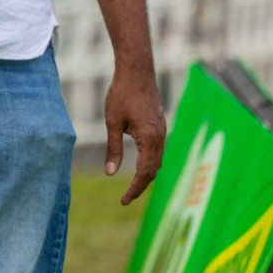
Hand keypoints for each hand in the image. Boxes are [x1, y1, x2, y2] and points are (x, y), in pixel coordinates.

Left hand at [104, 68, 165, 204]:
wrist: (137, 71)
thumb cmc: (122, 93)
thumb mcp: (112, 122)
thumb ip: (113, 149)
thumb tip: (110, 173)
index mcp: (149, 139)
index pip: (144, 173)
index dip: (134, 190)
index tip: (123, 201)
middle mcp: (160, 138)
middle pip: (153, 171)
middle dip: (141, 186)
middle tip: (125, 198)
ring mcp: (162, 131)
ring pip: (157, 161)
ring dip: (146, 175)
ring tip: (132, 186)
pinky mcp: (159, 126)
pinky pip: (158, 151)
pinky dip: (149, 163)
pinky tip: (139, 165)